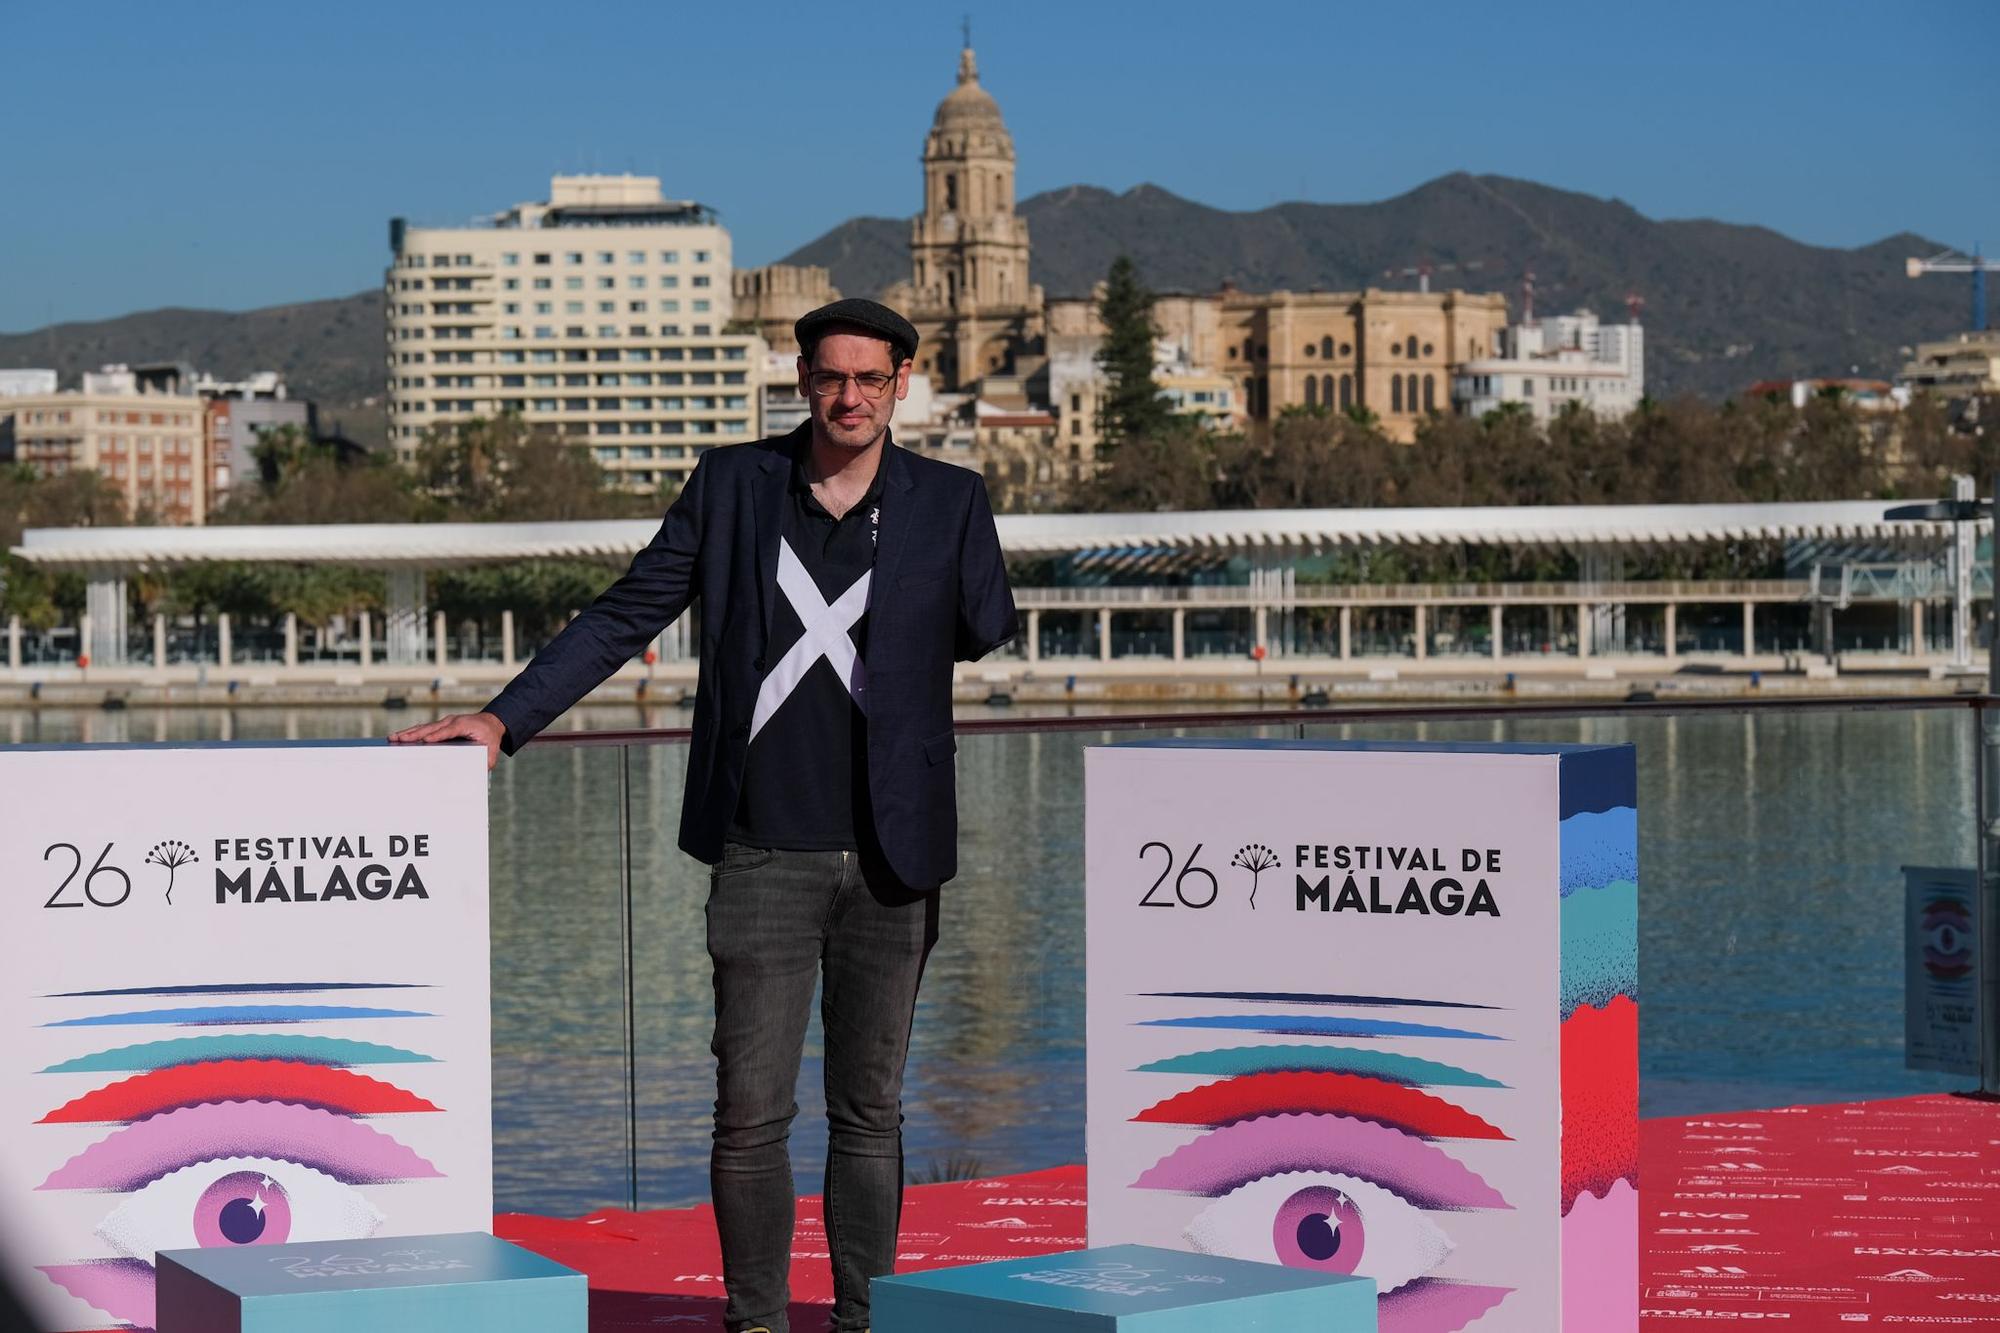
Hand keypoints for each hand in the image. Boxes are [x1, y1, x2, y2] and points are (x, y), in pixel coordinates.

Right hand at [388, 711, 506, 770]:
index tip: (426, 740)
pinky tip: (400, 738)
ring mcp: (445, 723)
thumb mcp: (492, 749)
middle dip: (414, 734)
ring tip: (393, 737)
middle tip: (398, 738)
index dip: (438, 734)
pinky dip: (412, 733)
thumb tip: (481, 770)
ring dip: (408, 733)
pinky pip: (424, 729)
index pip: (449, 730)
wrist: (490, 723)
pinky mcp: (440, 726)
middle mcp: (452, 721)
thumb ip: (488, 760)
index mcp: (464, 725)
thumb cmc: (490, 737)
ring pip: (424, 727)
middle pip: (430, 728)